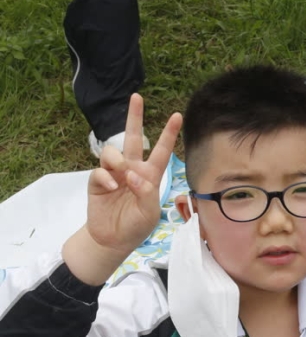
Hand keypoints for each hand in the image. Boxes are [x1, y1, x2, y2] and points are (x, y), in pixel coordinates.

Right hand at [86, 94, 180, 256]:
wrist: (113, 239)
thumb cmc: (136, 226)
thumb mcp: (150, 212)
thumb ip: (146, 192)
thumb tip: (132, 174)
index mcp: (150, 175)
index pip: (161, 151)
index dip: (168, 134)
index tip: (177, 115)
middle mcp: (132, 169)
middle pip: (133, 138)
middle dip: (134, 117)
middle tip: (136, 97)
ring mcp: (114, 174)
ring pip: (112, 151)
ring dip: (116, 158)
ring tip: (119, 176)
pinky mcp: (97, 181)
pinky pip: (99, 171)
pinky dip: (105, 177)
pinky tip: (110, 187)